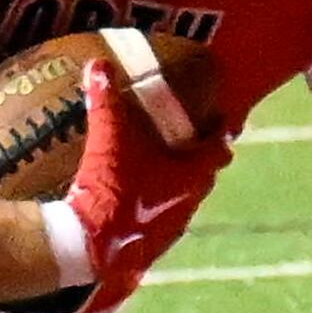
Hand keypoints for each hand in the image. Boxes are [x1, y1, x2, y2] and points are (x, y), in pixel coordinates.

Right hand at [62, 52, 230, 307]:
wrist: (91, 247)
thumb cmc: (112, 188)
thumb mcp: (107, 137)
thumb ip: (104, 100)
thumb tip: (97, 65)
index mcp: (192, 175)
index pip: (218, 147)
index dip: (220, 130)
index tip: (218, 116)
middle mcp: (189, 204)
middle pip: (203, 174)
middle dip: (196, 156)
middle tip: (183, 138)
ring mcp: (171, 228)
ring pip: (182, 200)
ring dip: (174, 184)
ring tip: (156, 168)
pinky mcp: (150, 247)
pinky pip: (159, 220)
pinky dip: (151, 206)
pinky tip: (131, 200)